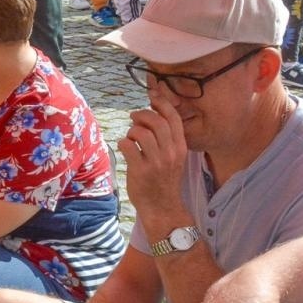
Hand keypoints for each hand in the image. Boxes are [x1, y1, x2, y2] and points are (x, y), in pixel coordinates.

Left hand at [119, 91, 188, 220]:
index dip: (161, 103)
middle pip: (155, 122)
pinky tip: (125, 148)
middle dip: (141, 115)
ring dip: (131, 131)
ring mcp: (156, 162)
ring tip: (130, 137)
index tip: (152, 96)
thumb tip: (152, 112)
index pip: (173, 118)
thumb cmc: (163, 179)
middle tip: (134, 118)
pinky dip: (123, 143)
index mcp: (180, 147)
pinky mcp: (141, 171)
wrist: (162, 207)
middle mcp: (170, 153)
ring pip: (140, 132)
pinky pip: (127, 146)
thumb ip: (166, 138)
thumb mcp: (173, 157)